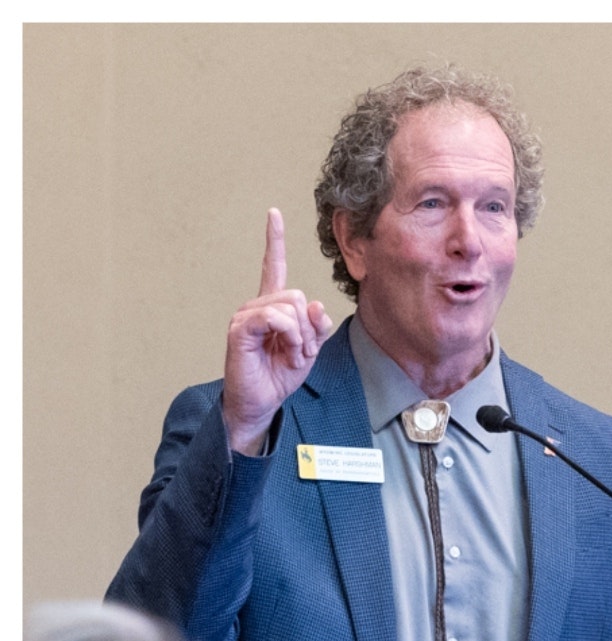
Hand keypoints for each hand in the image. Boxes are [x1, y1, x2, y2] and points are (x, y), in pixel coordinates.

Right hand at [221, 208, 335, 454]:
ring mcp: (246, 316)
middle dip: (309, 327)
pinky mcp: (240, 329)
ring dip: (300, 337)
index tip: (273, 213)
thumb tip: (317, 305)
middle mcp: (257, 306)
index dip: (274, 240)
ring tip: (291, 355)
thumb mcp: (309, 348)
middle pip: (298, 295)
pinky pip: (275, 317)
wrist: (261, 402)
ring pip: (290, 306)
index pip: (274, 266)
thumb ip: (317, 325)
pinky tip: (285, 352)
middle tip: (300, 351)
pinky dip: (289, 335)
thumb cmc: (279, 374)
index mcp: (273, 306)